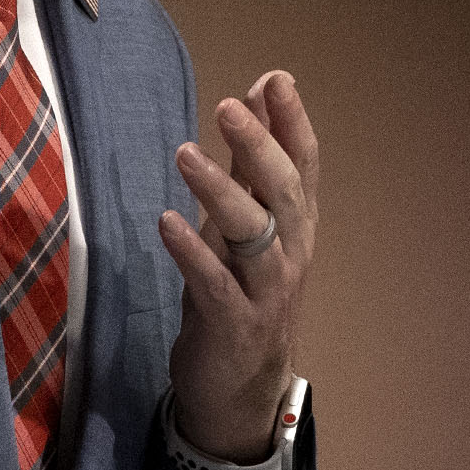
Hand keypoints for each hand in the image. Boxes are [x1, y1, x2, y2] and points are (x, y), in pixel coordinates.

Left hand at [161, 71, 319, 461]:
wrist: (239, 390)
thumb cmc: (241, 295)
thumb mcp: (247, 228)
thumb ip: (250, 168)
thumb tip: (255, 97)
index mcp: (295, 227)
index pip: (302, 166)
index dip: (291, 123)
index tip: (275, 79)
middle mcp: (290, 254)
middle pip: (282, 193)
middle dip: (258, 146)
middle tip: (228, 106)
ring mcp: (266, 293)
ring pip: (254, 236)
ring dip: (221, 193)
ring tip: (185, 155)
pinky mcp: (235, 325)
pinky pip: (216, 285)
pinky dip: (193, 253)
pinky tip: (167, 223)